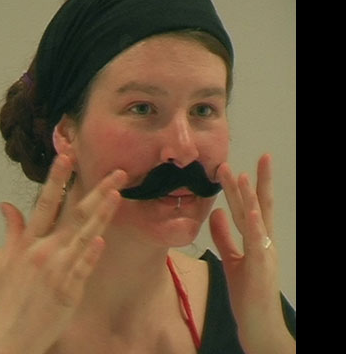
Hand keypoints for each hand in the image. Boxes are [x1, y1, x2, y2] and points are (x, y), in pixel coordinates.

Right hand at [0, 155, 127, 353]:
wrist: (7, 336)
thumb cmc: (8, 298)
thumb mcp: (7, 260)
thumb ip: (12, 230)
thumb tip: (6, 204)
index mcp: (28, 242)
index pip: (45, 202)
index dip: (57, 178)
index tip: (66, 155)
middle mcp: (43, 251)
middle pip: (72, 214)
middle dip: (94, 190)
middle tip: (116, 172)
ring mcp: (56, 270)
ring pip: (83, 235)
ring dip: (100, 213)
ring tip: (116, 193)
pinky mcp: (67, 290)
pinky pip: (82, 268)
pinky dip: (91, 253)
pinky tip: (101, 238)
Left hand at [209, 154, 294, 352]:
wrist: (257, 322)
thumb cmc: (247, 292)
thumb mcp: (232, 258)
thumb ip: (224, 235)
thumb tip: (216, 211)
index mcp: (258, 239)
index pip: (253, 206)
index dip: (248, 186)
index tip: (243, 165)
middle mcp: (264, 241)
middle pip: (257, 205)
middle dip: (250, 182)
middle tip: (240, 159)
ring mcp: (264, 251)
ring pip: (256, 217)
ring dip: (248, 195)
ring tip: (242, 174)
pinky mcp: (261, 263)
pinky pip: (256, 238)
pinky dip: (252, 221)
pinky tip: (248, 207)